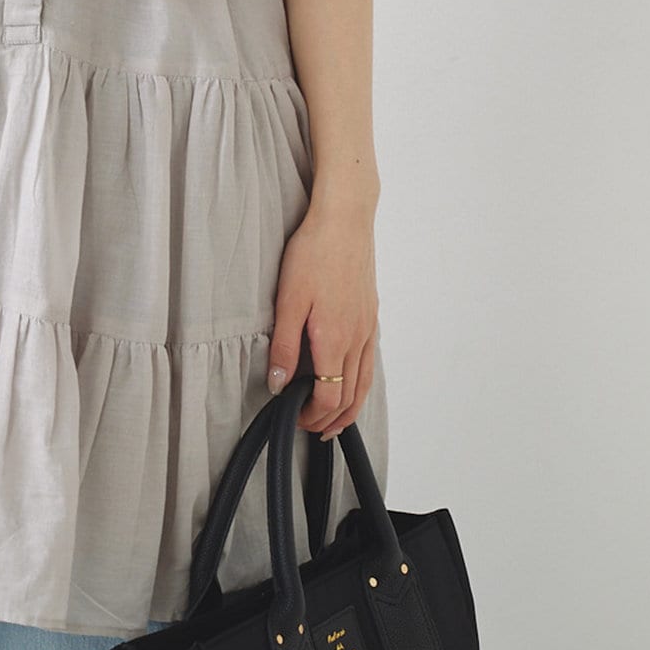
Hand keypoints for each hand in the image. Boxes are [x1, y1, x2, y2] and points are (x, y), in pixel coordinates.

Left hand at [265, 201, 378, 438]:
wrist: (344, 220)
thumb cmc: (314, 253)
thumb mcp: (288, 299)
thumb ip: (284, 345)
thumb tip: (278, 383)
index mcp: (335, 339)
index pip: (330, 397)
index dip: (313, 416)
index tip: (296, 420)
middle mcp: (357, 338)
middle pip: (351, 396)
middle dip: (333, 420)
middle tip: (314, 430)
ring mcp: (368, 327)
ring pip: (365, 381)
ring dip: (351, 406)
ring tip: (336, 419)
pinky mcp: (371, 314)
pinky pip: (370, 360)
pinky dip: (361, 381)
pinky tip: (351, 378)